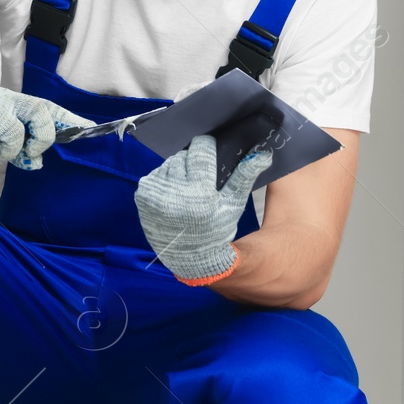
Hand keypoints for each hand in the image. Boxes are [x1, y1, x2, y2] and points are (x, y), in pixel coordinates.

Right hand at [0, 86, 92, 169]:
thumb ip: (16, 144)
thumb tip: (36, 161)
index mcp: (8, 100)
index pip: (45, 106)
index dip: (67, 118)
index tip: (88, 128)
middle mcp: (1, 100)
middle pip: (40, 114)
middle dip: (41, 138)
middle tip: (29, 154)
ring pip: (14, 140)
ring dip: (0, 153)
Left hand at [134, 134, 273, 284]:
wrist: (188, 258)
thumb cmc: (216, 230)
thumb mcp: (233, 204)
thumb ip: (244, 176)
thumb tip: (261, 154)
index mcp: (200, 193)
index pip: (200, 151)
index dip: (206, 145)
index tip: (210, 147)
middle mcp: (174, 192)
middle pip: (183, 156)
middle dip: (193, 161)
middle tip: (200, 176)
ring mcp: (155, 194)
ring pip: (169, 164)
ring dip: (178, 170)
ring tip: (187, 188)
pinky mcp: (141, 197)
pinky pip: (155, 175)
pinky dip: (164, 180)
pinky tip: (173, 195)